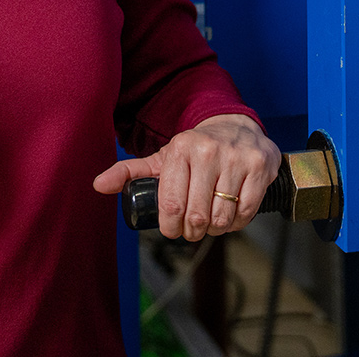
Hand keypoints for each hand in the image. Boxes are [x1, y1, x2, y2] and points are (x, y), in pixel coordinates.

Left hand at [92, 114, 278, 240]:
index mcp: (180, 149)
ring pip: (222, 217)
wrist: (236, 125)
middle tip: (192, 230)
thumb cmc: (195, 149)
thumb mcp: (162, 157)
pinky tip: (230, 216)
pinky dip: (236, 223)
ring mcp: (237, 159)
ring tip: (211, 223)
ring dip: (215, 230)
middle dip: (192, 231)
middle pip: (196, 215)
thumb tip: (98, 185)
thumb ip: (131, 172)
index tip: (172, 230)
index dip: (170, 227)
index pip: (171, 204)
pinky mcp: (260, 167)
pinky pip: (246, 211)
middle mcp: (208, 151)